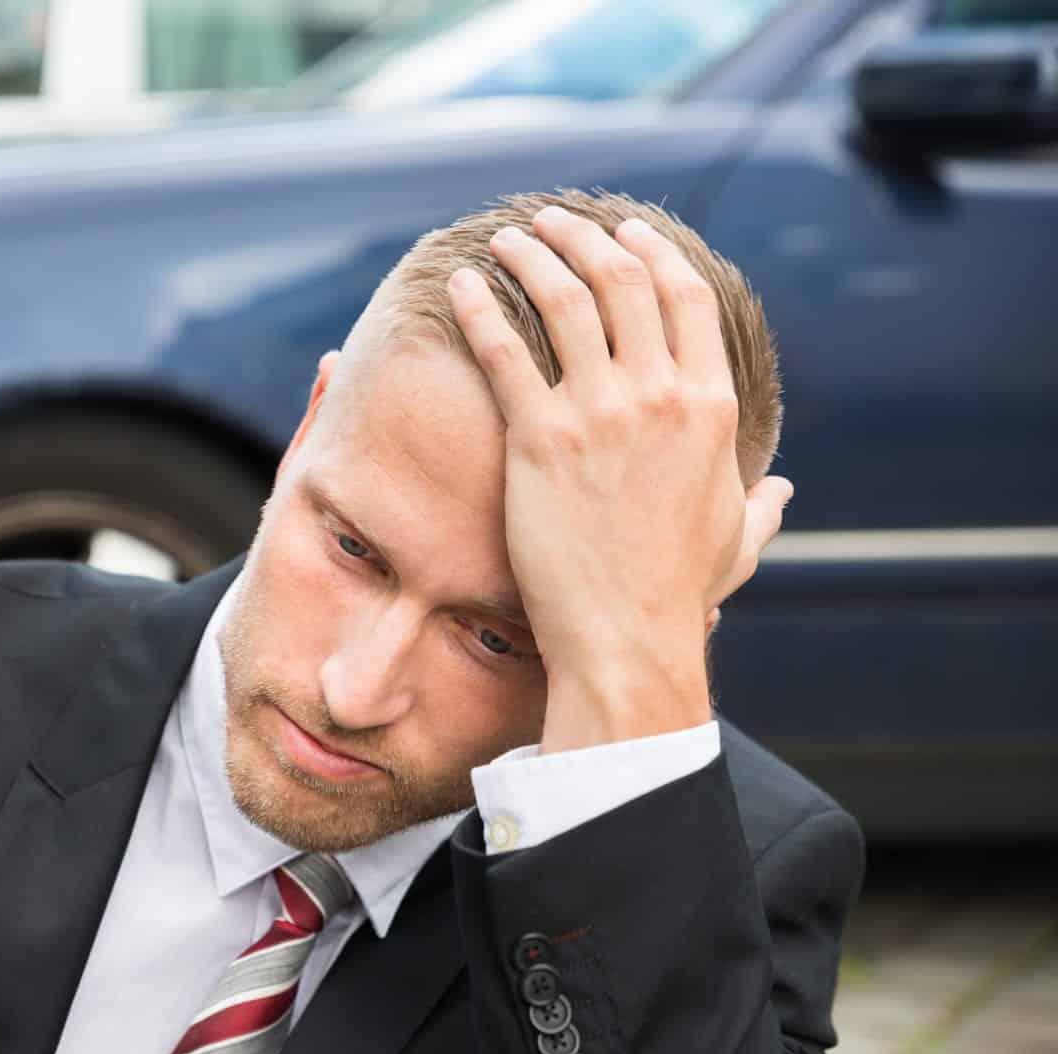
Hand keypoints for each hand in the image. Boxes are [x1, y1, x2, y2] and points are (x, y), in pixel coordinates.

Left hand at [447, 207, 792, 752]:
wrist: (626, 636)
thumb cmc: (679, 594)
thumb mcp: (736, 538)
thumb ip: (760, 502)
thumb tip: (783, 490)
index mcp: (711, 405)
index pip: (688, 297)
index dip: (655, 255)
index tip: (630, 234)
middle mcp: (658, 394)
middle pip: (623, 282)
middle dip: (588, 238)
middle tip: (556, 222)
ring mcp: (598, 412)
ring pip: (563, 300)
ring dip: (535, 255)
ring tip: (511, 238)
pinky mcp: (539, 438)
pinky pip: (504, 352)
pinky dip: (482, 308)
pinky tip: (465, 285)